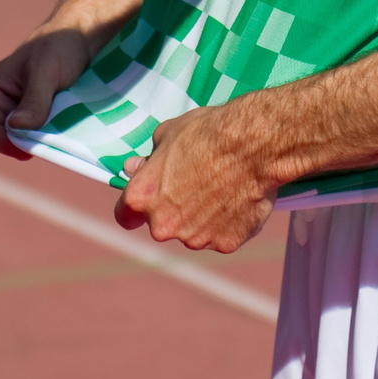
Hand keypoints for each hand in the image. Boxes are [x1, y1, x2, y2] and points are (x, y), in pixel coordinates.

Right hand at [0, 23, 106, 158]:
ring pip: (22, 143)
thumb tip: (16, 128)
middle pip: (5, 143)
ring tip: (60, 118)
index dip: (14, 144)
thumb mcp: (46, 73)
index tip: (43, 139)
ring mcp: (10, 113)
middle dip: (29, 141)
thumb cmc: (59, 47)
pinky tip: (61, 120)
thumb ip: (33, 101)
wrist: (78, 37)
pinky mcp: (27, 117)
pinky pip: (33, 137)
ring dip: (41, 138)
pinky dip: (47, 134)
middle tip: (55, 126)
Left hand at [114, 105, 276, 252]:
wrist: (252, 145)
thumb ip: (147, 161)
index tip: (148, 202)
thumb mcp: (166, 135)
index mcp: (140, 199)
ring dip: (203, 218)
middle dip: (175, 211)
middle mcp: (162, 226)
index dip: (136, 208)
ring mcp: (194, 239)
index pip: (124, 216)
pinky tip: (237, 199)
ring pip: (194, 233)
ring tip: (222, 188)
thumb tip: (133, 168)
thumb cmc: (206, 134)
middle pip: (163, 226)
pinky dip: (228, 224)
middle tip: (196, 185)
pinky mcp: (224, 244)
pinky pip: (223, 236)